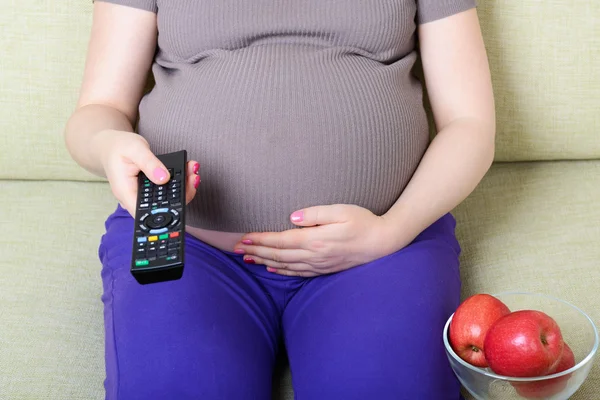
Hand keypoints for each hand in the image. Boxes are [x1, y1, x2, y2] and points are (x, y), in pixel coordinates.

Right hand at [95, 130, 200, 216]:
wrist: (110, 145)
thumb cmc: (118, 146)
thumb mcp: (134, 149)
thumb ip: (149, 163)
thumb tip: (164, 179)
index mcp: (126, 193)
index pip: (147, 213)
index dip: (165, 213)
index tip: (182, 203)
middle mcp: (135, 198)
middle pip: (162, 207)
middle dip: (182, 195)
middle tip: (194, 177)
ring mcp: (143, 195)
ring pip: (167, 200)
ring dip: (183, 187)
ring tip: (193, 171)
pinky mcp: (151, 190)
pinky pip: (167, 191)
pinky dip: (180, 182)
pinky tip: (188, 171)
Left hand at [233, 204, 398, 276]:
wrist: (384, 242)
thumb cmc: (364, 221)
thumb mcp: (341, 211)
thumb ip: (316, 213)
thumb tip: (292, 217)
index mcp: (316, 240)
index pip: (280, 241)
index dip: (259, 240)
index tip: (243, 238)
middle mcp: (314, 255)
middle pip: (278, 255)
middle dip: (255, 251)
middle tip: (236, 249)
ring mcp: (319, 264)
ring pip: (285, 265)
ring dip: (264, 261)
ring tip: (247, 258)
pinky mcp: (325, 268)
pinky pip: (298, 273)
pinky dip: (282, 271)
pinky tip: (272, 268)